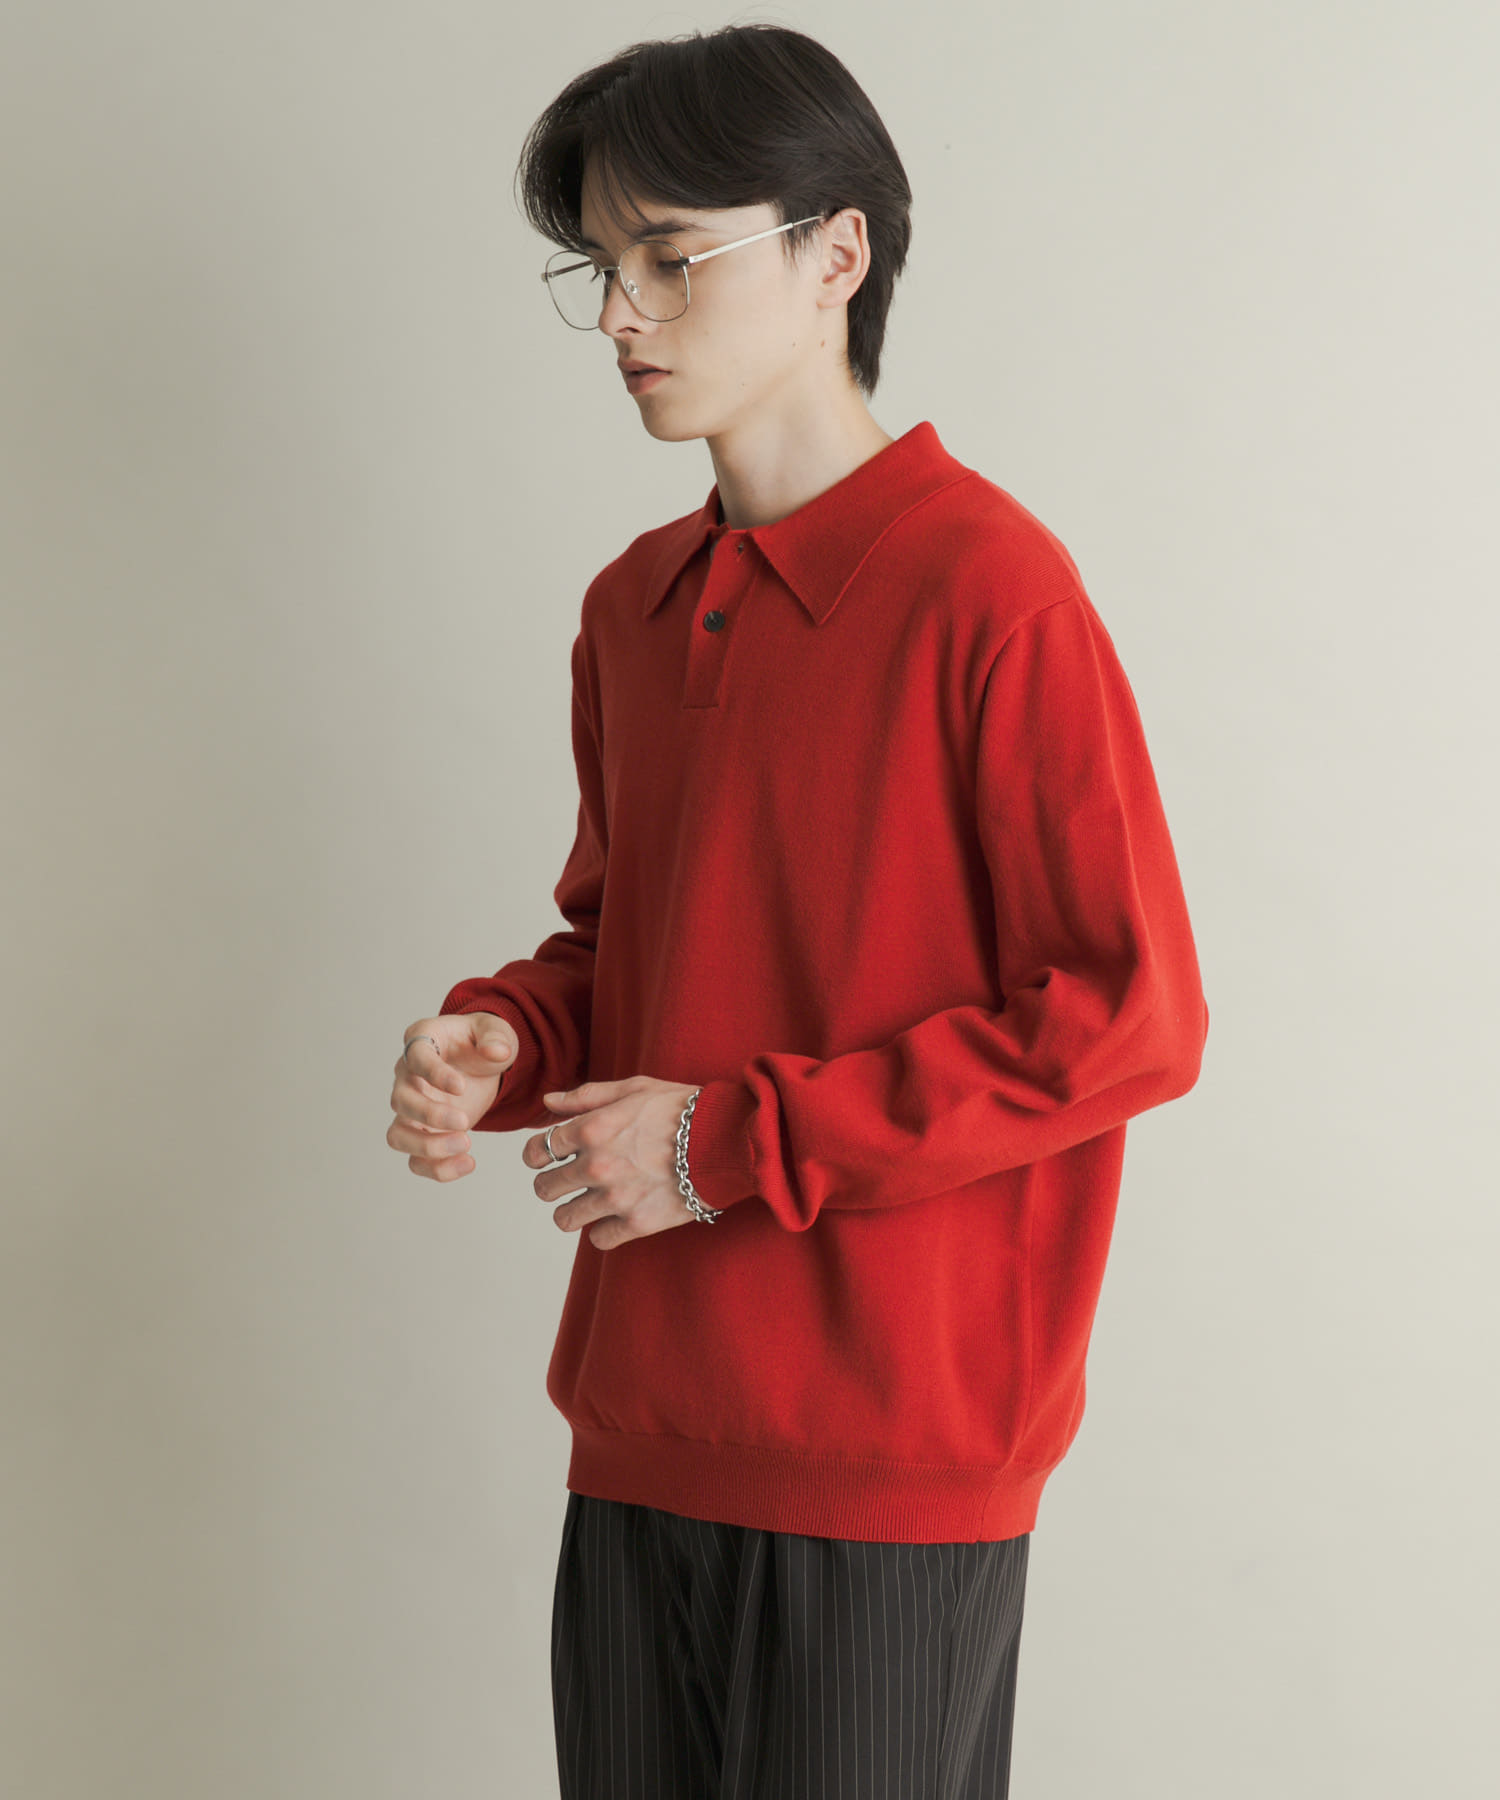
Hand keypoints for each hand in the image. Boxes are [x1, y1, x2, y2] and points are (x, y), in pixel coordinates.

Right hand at [387, 1012, 519, 1179]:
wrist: (479, 1065)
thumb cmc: (478, 1041)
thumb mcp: (494, 1030)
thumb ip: (496, 1038)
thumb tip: (497, 1052)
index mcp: (421, 1042)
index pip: (416, 1058)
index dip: (434, 1074)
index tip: (461, 1087)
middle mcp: (407, 1076)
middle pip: (400, 1101)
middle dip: (430, 1115)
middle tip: (465, 1122)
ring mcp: (410, 1109)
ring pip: (398, 1136)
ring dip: (427, 1147)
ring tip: (465, 1146)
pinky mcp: (421, 1133)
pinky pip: (415, 1159)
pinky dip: (437, 1168)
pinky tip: (467, 1163)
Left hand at [523, 1076, 703, 1251]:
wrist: (725, 1139)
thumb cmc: (682, 1109)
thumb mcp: (634, 1089)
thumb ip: (586, 1096)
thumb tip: (548, 1103)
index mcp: (591, 1129)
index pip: (536, 1151)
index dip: (536, 1155)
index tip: (546, 1158)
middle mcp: (597, 1165)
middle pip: (545, 1188)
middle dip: (552, 1184)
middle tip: (570, 1181)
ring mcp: (616, 1197)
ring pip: (565, 1219)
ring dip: (573, 1211)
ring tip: (590, 1202)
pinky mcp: (638, 1223)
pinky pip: (598, 1240)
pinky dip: (603, 1231)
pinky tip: (616, 1216)